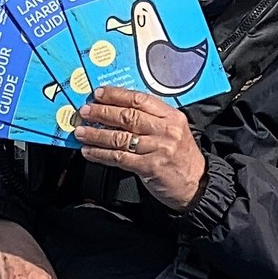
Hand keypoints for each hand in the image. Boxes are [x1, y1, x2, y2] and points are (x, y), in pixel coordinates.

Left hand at [75, 86, 207, 210]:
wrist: (196, 185)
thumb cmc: (181, 157)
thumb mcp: (173, 131)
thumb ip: (152, 120)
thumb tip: (118, 109)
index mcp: (171, 116)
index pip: (140, 99)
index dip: (116, 95)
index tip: (99, 93)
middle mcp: (166, 130)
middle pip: (128, 116)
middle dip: (101, 112)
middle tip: (85, 111)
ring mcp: (158, 149)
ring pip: (120, 137)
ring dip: (96, 134)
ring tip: (81, 132)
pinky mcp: (150, 167)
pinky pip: (119, 158)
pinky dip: (100, 154)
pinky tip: (89, 152)